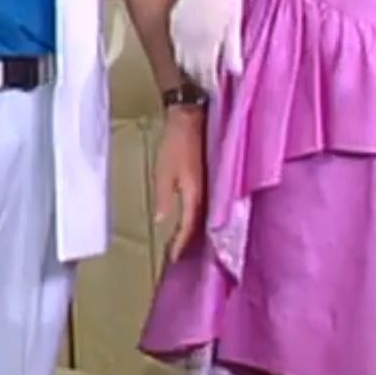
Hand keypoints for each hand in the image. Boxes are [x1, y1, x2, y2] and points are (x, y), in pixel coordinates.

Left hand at [152, 108, 205, 262]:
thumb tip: (161, 221)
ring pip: (207, 216)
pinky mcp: (213, 179)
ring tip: (185, 244)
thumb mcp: (163, 171)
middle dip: (191, 242)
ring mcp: (214, 186)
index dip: (181, 243)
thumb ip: (164, 197)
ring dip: (197, 231)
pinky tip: (193, 220)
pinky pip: (208, 205)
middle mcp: (210, 194)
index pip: (190, 226)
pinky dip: (200, 217)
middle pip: (202, 226)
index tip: (173, 258)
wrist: (192, 117)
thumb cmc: (176, 143)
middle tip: (179, 256)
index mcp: (196, 194)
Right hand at [169, 0, 243, 92]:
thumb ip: (233, 48)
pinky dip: (182, 53)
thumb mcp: (235, 22)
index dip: (211, 85)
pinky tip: (188, 54)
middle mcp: (190, 38)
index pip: (206, 73)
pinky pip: (176, 44)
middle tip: (207, 85)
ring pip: (181, 57)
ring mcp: (180, 29)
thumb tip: (235, 71)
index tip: (216, 91)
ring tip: (198, 73)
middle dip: (199, 78)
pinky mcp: (175, 19)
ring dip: (189, 67)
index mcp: (208, 41)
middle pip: (191, 68)